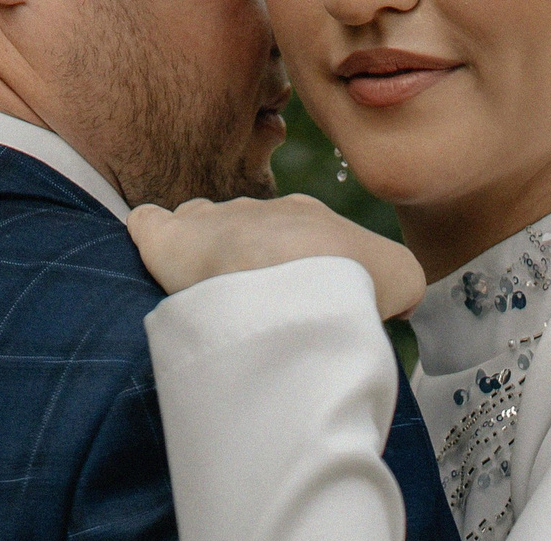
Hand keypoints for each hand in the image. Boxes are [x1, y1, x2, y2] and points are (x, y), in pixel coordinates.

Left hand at [128, 195, 426, 320]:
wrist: (301, 280)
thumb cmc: (352, 284)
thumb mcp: (400, 281)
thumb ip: (396, 284)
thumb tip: (394, 300)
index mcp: (306, 220)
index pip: (296, 239)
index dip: (295, 275)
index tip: (293, 313)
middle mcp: (255, 213)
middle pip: (244, 236)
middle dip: (243, 270)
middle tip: (251, 317)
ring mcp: (210, 221)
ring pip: (200, 231)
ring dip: (200, 263)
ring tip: (209, 306)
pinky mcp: (168, 241)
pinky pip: (151, 229)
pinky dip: (155, 246)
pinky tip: (165, 275)